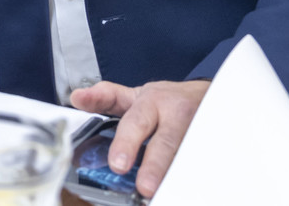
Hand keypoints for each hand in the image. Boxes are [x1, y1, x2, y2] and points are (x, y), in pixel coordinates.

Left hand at [70, 78, 208, 197]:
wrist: (203, 94)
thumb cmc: (164, 101)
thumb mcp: (134, 95)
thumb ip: (105, 97)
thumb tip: (76, 98)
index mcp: (151, 101)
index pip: (135, 122)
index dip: (126, 143)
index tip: (118, 165)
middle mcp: (176, 114)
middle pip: (166, 142)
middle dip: (155, 165)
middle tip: (143, 187)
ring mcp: (198, 129)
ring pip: (189, 153)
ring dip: (176, 174)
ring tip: (161, 194)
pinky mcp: (212, 142)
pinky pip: (204, 160)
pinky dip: (194, 176)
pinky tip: (184, 187)